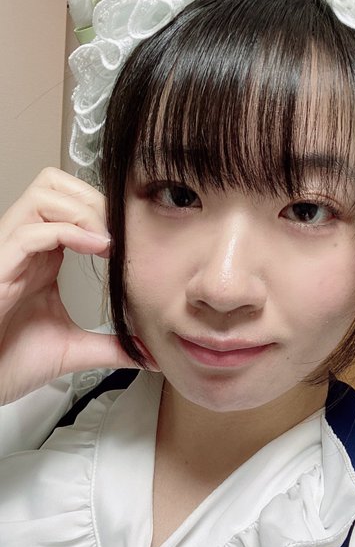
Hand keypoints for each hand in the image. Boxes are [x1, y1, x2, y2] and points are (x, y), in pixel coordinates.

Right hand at [0, 167, 139, 404]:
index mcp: (42, 257)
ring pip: (42, 196)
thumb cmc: (10, 362)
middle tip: (117, 230)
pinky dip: (68, 232)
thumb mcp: (74, 349)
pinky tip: (96, 249)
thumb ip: (111, 345)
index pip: (69, 202)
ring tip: (106, 242)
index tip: (129, 235)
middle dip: (93, 198)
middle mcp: (26, 247)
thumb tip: (148, 353)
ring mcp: (10, 254)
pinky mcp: (0, 269)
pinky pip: (30, 232)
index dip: (101, 207)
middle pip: (54, 184)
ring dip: (83, 211)